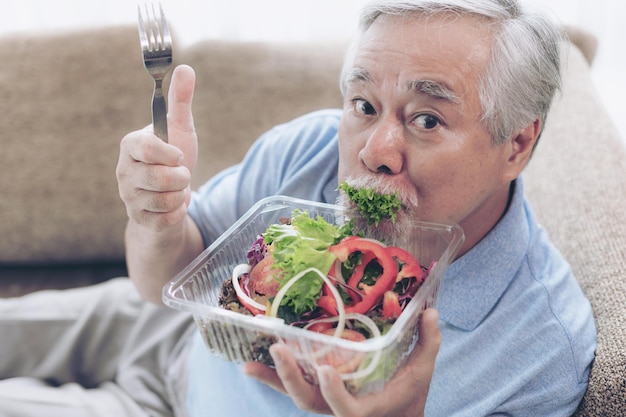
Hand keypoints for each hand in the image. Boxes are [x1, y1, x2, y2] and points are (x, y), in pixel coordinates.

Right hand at [116, 64, 197, 231]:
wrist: (171, 194)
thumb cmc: (174, 158)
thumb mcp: (180, 129)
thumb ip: (180, 101)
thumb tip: (185, 68)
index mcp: (131, 145)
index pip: (145, 148)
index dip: (169, 154)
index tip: (179, 155)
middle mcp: (124, 170)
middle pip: (161, 178)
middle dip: (182, 177)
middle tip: (181, 173)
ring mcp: (128, 196)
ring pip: (166, 200)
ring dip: (181, 195)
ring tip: (177, 188)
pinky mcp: (138, 218)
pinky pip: (167, 219)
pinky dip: (179, 212)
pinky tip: (174, 204)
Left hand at [243, 308, 440, 416]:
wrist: (395, 416)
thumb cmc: (409, 393)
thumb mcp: (423, 371)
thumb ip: (428, 342)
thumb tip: (430, 311)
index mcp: (367, 407)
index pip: (346, 409)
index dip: (335, 394)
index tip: (326, 370)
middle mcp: (340, 408)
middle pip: (310, 401)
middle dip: (290, 379)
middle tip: (277, 349)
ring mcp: (325, 401)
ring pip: (295, 395)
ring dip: (273, 378)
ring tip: (249, 363)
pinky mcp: (317, 392)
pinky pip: (293, 387)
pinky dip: (272, 377)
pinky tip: (250, 364)